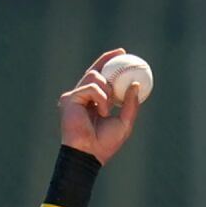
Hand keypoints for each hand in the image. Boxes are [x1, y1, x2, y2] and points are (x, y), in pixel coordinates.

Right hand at [57, 48, 143, 163]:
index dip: (109, 65)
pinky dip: (101, 98)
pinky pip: (91, 88)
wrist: (91, 153)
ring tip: (109, 107)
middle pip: (94, 72)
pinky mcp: (70, 98)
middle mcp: (83, 96)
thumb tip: (136, 85)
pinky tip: (102, 111)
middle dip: (106, 60)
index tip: (122, 56)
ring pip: (94, 77)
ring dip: (107, 91)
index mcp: (94, 102)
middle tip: (122, 53)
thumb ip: (130, 104)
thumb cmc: (106, 142)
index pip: (101, 79)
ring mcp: (75, 96)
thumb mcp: (124, 121)